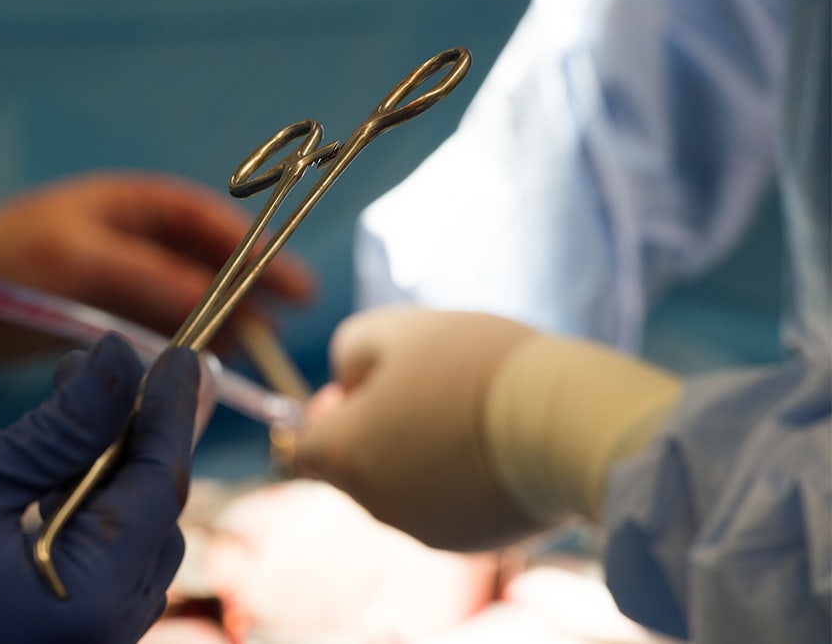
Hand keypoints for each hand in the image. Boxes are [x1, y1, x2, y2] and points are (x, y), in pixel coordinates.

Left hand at [0, 171, 316, 336]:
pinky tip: (203, 366)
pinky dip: (185, 344)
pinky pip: (161, 328)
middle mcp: (136, 239)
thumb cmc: (7, 260)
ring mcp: (122, 279)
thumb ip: (151, 279)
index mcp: (134, 206)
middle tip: (282, 331)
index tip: (297, 288)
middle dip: (247, 294)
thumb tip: (214, 306)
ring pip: (189, 300)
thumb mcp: (83, 261)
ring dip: (219, 324)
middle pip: (209, 264)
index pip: (212, 224)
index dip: (258, 253)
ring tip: (248, 355)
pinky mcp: (106, 317)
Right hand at [0, 335, 200, 643]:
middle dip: (144, 437)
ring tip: (81, 405)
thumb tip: (121, 355)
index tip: (184, 354)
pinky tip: (65, 467)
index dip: (171, 413)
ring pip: (139, 543)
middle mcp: (105, 638)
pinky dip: (97, 512)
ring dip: (118, 471)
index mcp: (89, 603)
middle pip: (156, 516)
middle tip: (122, 372)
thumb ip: (63, 423)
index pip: (157, 488)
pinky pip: (110, 570)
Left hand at [294, 307, 541, 550]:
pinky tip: (494, 446)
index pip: (306, 446)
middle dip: (374, 431)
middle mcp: (375, 505)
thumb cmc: (475, 366)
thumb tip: (347, 382)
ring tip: (467, 413)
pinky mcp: (472, 543)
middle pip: (353, 469)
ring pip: (400, 489)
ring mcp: (424, 530)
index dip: (328, 414)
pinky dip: (456, 482)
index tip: (366, 386)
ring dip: (417, 455)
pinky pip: (446, 508)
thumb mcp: (399, 330)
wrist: (568, 422)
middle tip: (426, 388)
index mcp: (346, 455)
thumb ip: (352, 351)